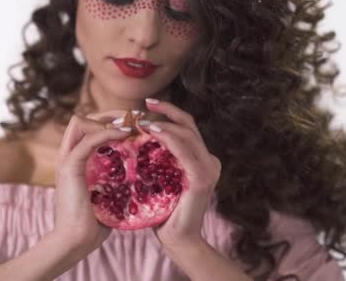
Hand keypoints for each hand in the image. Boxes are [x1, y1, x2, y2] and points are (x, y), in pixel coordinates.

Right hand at [51, 110, 129, 254]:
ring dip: (107, 119)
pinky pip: (88, 140)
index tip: (134, 125)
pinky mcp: (69, 166)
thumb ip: (118, 182)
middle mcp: (68, 155)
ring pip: (81, 122)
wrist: (76, 241)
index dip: (110, 122)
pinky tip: (126, 135)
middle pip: (83, 118)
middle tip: (134, 118)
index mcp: (76, 160)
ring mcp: (66, 159)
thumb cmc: (94, 224)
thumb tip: (140, 178)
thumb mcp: (109, 195)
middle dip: (109, 114)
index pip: (88, 128)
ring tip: (130, 125)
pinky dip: (107, 133)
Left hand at [143, 99, 221, 247]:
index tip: (148, 104)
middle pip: (189, 125)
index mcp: (202, 160)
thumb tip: (135, 139)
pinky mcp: (202, 179)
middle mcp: (210, 161)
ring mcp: (209, 169)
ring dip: (163, 124)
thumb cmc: (164, 213)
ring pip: (187, 134)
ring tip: (143, 120)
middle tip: (145, 104)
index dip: (169, 112)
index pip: (186, 128)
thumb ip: (157, 161)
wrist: (177, 240)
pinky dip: (168, 139)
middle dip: (166, 110)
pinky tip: (152, 133)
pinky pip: (184, 152)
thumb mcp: (160, 180)